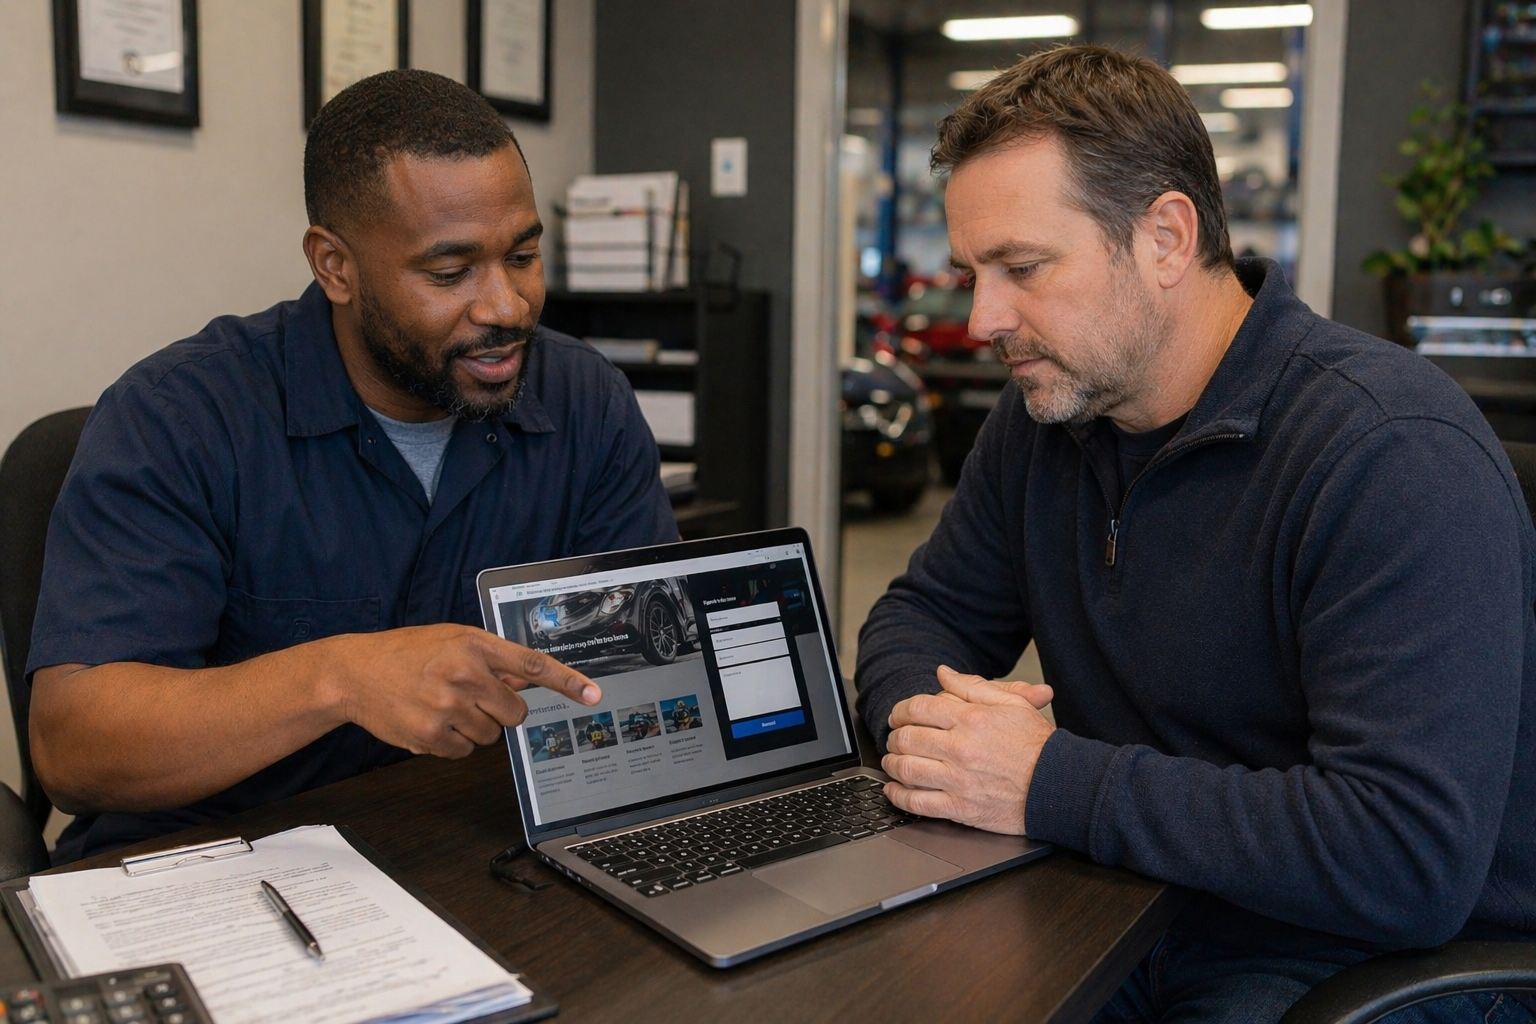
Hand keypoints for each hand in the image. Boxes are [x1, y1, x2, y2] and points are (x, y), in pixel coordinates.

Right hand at [317, 624, 601, 758]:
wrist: (354, 672)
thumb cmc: (407, 654)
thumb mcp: (452, 641)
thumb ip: (491, 660)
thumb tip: (526, 683)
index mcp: (474, 644)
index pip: (532, 665)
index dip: (567, 681)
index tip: (593, 694)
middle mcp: (464, 672)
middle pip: (515, 712)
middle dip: (498, 710)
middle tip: (470, 697)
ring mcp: (447, 705)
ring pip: (490, 735)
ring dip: (471, 726)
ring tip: (440, 705)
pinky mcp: (430, 734)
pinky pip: (464, 750)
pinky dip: (450, 742)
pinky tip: (429, 721)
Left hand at [881, 665, 1054, 834]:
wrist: (1059, 786)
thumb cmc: (1038, 746)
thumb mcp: (1010, 704)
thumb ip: (972, 686)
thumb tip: (942, 674)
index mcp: (971, 720)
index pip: (918, 709)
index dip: (900, 710)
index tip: (897, 715)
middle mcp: (960, 749)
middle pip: (906, 738)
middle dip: (894, 736)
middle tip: (894, 738)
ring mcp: (958, 781)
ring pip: (906, 769)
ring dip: (891, 763)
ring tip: (892, 760)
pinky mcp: (960, 809)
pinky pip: (917, 803)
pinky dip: (898, 796)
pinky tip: (894, 790)